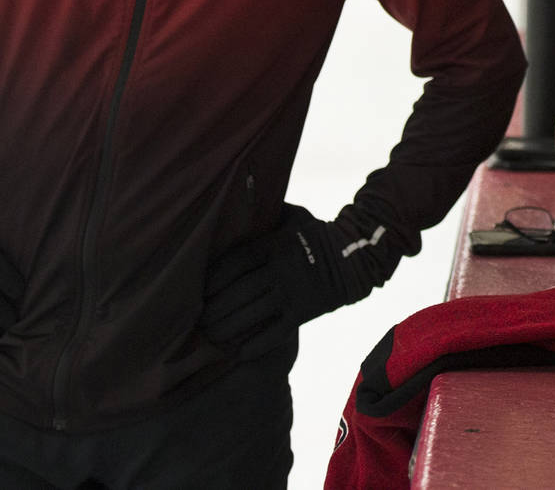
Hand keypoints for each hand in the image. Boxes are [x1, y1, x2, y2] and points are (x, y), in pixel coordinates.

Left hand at [203, 204, 390, 358]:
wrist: (356, 258)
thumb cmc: (319, 235)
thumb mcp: (295, 217)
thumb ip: (270, 212)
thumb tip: (242, 201)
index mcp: (276, 245)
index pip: (237, 262)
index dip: (214, 278)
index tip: (199, 289)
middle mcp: (281, 269)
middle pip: (239, 292)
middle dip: (215, 308)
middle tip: (198, 319)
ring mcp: (293, 293)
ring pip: (253, 314)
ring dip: (228, 328)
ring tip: (212, 335)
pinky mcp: (304, 312)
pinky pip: (276, 333)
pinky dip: (257, 345)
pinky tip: (240, 353)